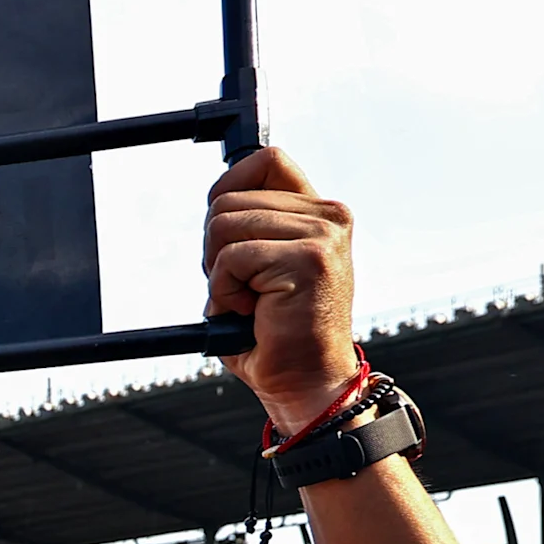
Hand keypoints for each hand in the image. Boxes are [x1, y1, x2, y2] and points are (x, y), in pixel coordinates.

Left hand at [203, 146, 360, 436]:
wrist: (304, 383)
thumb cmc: (273, 334)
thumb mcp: (258, 268)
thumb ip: (249, 228)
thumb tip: (219, 199)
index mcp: (319, 213)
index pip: (266, 161)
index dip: (228, 187)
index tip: (222, 233)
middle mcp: (329, 216)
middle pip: (227, 200)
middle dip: (214, 250)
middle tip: (243, 289)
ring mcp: (323, 235)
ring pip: (223, 225)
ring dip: (219, 274)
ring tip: (251, 302)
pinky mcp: (308, 258)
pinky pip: (230, 257)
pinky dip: (224, 291)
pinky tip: (252, 312)